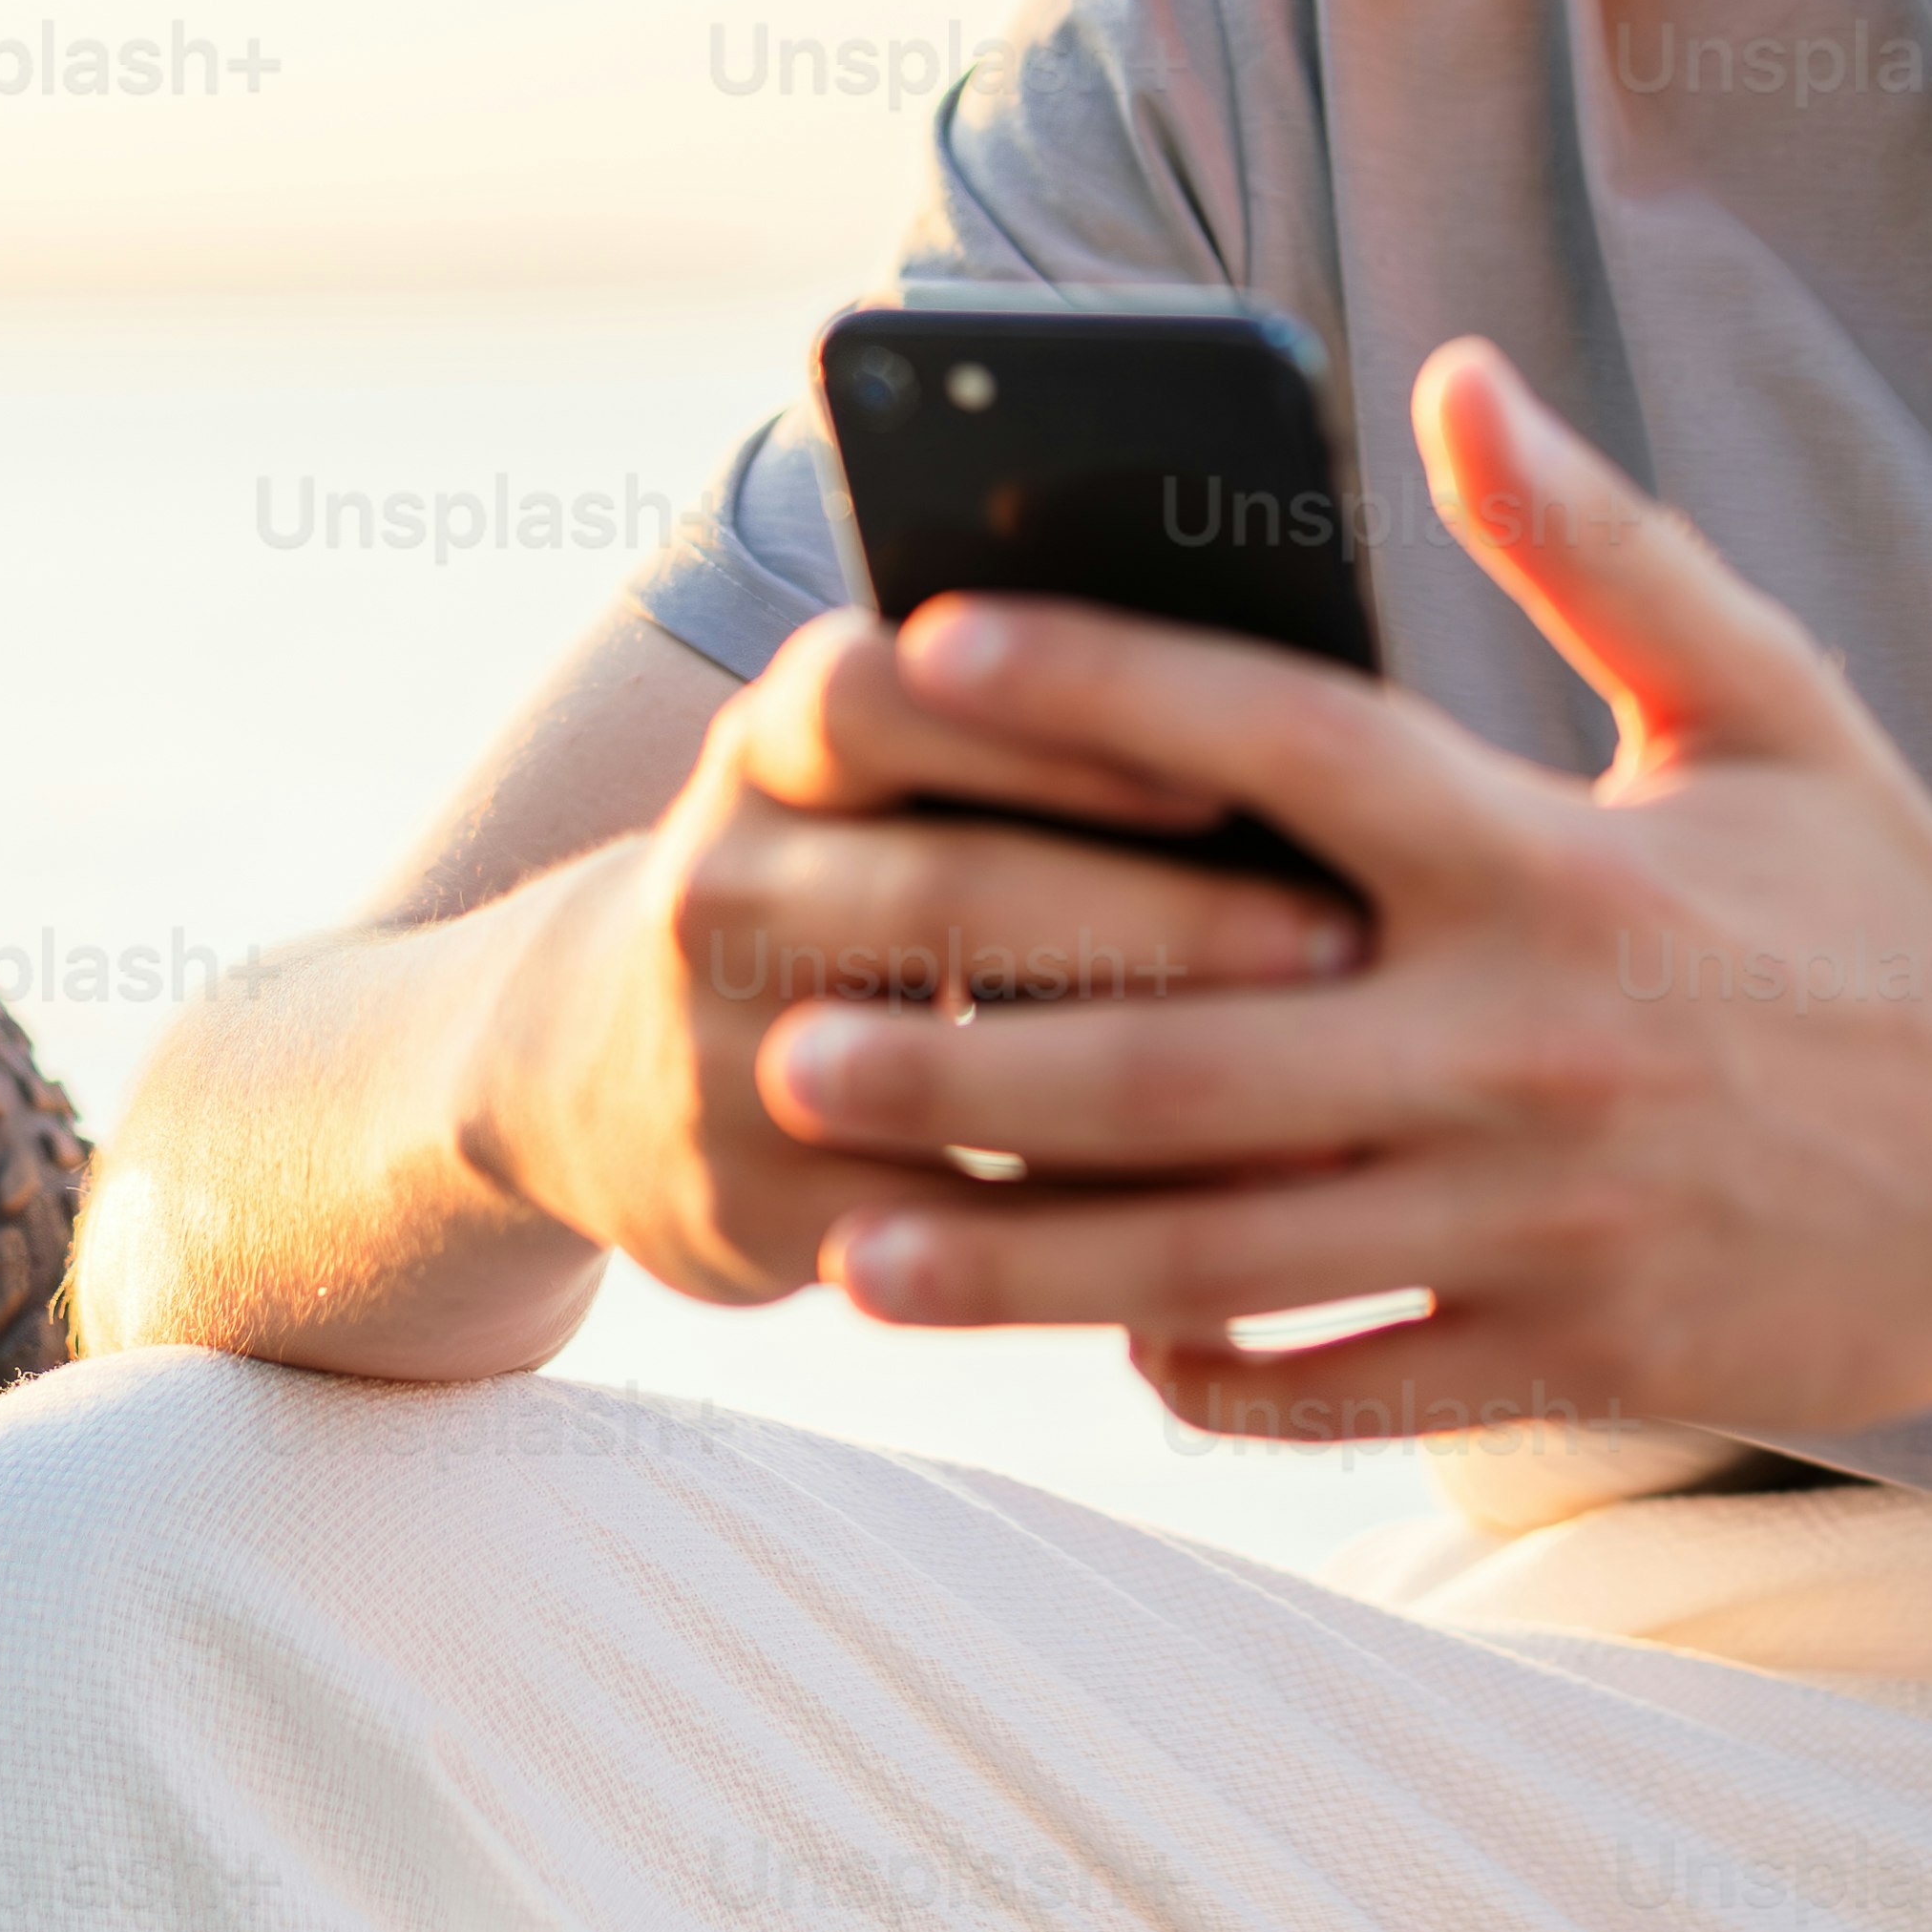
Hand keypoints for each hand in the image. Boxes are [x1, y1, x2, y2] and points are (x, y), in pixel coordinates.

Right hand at [449, 579, 1377, 1313]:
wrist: (589, 1066)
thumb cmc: (843, 885)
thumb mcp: (873, 786)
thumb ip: (1031, 750)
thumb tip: (1304, 749)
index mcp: (780, 744)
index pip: (898, 694)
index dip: (1057, 725)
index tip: (1230, 762)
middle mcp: (725, 880)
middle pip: (946, 888)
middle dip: (1160, 917)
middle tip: (1343, 940)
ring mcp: (715, 1051)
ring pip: (943, 1077)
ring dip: (1140, 1095)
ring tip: (1322, 1110)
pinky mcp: (742, 1205)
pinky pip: (941, 1230)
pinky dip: (1089, 1236)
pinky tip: (1230, 1237)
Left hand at [746, 336, 1931, 1446]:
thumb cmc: (1897, 909)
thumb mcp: (1760, 702)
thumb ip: (1591, 545)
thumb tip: (1450, 377)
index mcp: (1542, 861)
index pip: (1275, 749)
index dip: (1091, 693)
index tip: (918, 658)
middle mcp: (1516, 1042)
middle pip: (1177, 1049)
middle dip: (963, 1055)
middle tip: (786, 1038)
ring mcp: (1537, 1219)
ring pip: (1220, 1255)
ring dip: (1017, 1262)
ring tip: (850, 1251)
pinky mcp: (1574, 1356)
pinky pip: (1339, 1381)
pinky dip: (1209, 1375)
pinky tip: (1101, 1352)